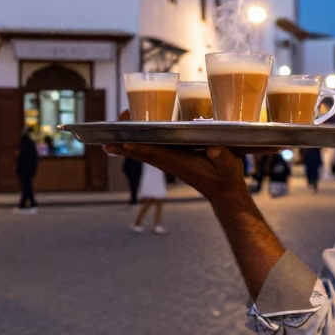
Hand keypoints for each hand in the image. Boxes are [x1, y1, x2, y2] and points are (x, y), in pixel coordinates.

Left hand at [105, 143, 246, 205]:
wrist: (224, 194)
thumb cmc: (227, 178)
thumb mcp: (230, 166)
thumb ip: (222, 157)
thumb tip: (214, 148)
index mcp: (181, 164)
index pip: (157, 154)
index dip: (141, 147)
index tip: (124, 142)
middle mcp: (171, 164)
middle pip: (143, 153)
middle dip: (124, 147)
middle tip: (105, 141)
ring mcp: (170, 163)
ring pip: (143, 154)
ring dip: (126, 147)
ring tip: (108, 140)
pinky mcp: (172, 162)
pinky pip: (150, 153)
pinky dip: (136, 147)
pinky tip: (126, 142)